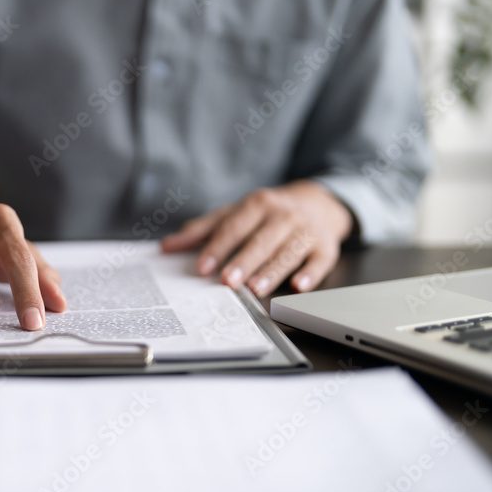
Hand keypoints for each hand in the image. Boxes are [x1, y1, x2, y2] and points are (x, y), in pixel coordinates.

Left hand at [160, 181, 353, 296]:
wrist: (317, 202)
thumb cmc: (267, 213)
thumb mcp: (233, 213)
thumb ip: (201, 230)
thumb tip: (166, 247)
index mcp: (257, 204)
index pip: (234, 227)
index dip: (217, 247)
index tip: (203, 267)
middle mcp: (283, 215)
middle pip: (261, 240)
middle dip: (244, 261)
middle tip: (227, 281)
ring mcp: (306, 231)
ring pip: (288, 252)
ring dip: (272, 271)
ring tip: (256, 288)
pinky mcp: (326, 247)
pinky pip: (319, 261)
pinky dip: (310, 273)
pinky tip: (298, 286)